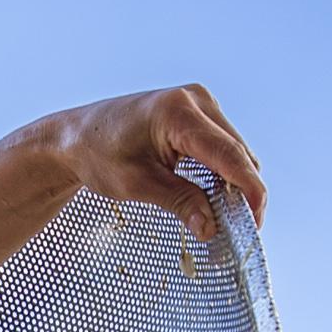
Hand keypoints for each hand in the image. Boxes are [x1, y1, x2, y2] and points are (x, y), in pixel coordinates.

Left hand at [54, 87, 265, 241]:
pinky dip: (224, 172)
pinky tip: (217, 198)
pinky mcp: (197, 113)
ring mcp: (198, 103)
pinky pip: (223, 145)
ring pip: (234, 150)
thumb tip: (211, 228)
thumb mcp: (136, 185)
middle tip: (240, 232)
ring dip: (235, 183)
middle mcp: (195, 100)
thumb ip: (179, 203)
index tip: (255, 222)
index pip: (229, 154)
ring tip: (228, 219)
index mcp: (177, 113)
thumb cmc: (98, 154)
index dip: (249, 190)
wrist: (76, 135)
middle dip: (244, 192)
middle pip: (237, 153)